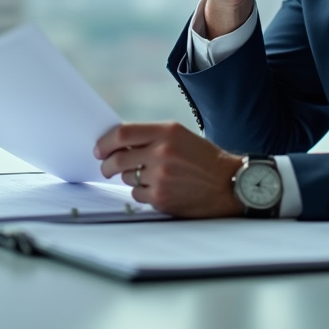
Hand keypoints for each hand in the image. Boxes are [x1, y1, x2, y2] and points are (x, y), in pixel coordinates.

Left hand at [94, 122, 243, 217]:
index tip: (99, 149)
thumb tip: (117, 144)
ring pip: (126, 177)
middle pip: (117, 158)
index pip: (123, 133)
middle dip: (106, 165)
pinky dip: (142, 192)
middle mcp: (162, 152)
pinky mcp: (161, 196)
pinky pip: (137, 194)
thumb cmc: (203, 159)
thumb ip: (151, 137)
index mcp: (167, 131)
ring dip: (129, 177)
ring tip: (147, 176)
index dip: (105, 142)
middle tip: (105, 167)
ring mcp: (161, 175)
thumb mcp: (180, 136)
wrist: (228, 184)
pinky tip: (158, 188)